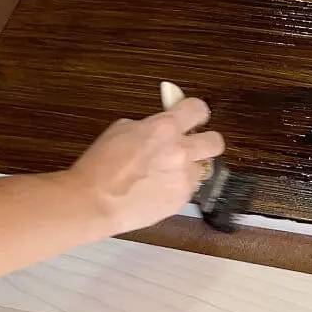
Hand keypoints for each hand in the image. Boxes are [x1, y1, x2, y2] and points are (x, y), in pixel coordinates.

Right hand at [67, 96, 225, 237]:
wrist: (95, 201)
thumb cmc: (100, 165)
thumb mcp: (121, 129)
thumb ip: (149, 125)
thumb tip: (161, 125)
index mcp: (165, 127)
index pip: (199, 109)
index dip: (195, 112)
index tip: (191, 116)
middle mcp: (181, 151)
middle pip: (216, 141)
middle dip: (206, 142)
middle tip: (191, 146)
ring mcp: (184, 178)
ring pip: (203, 168)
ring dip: (189, 168)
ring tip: (166, 174)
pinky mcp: (182, 200)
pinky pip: (189, 189)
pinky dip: (177, 188)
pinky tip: (157, 191)